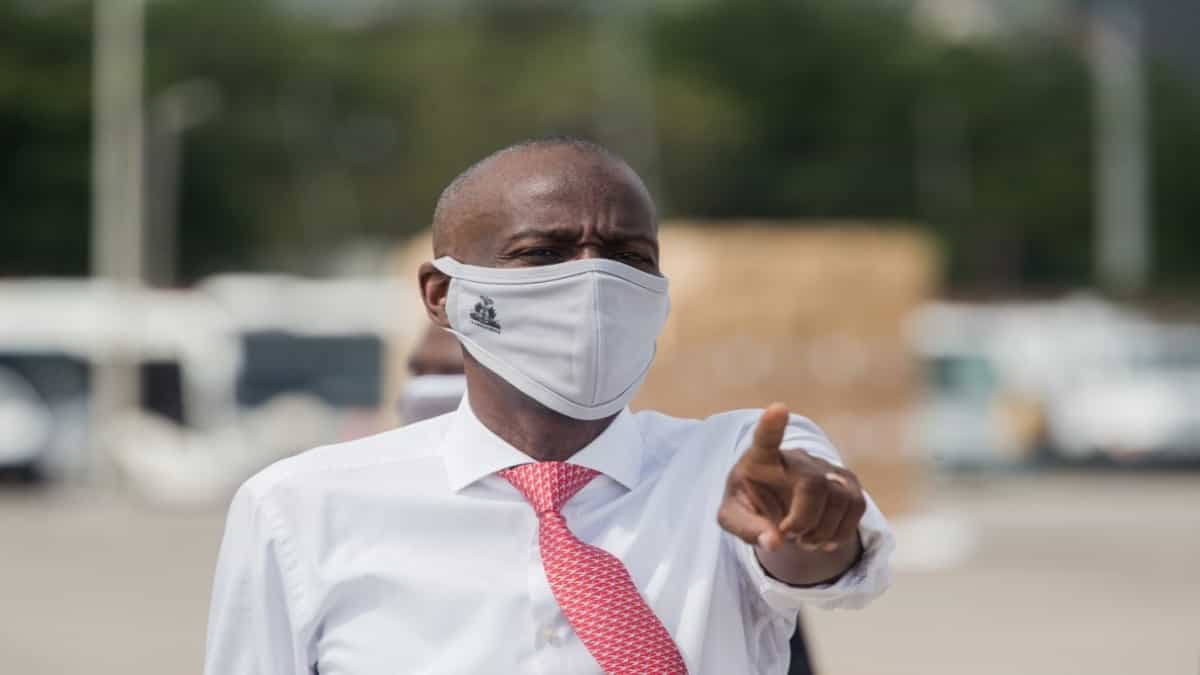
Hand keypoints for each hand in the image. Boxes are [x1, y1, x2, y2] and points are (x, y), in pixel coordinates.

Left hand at [718, 403, 865, 553]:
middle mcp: (796, 458)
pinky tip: (823, 538)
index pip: (765, 438)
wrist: (775, 503)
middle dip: (804, 520)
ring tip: (804, 540)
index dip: (772, 425)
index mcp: (760, 459)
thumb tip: (774, 543)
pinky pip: (855, 507)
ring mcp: (824, 467)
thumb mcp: (733, 518)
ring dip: (822, 531)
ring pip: (838, 498)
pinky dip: (841, 532)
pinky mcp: (847, 481)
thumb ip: (747, 529)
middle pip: (812, 484)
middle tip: (790, 536)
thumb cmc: (750, 503)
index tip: (778, 409)